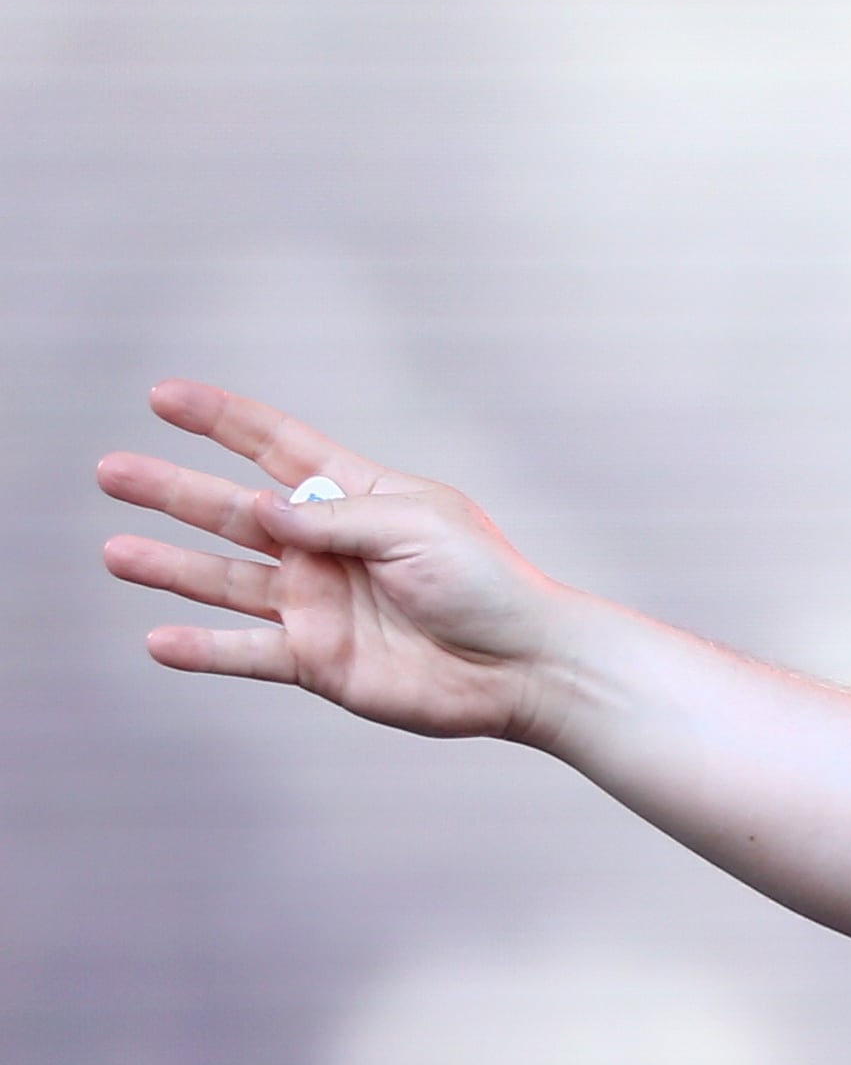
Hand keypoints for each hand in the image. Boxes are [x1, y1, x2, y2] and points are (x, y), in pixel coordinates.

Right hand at [100, 380, 577, 742]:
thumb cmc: (489, 586)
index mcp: (359, 498)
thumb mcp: (418, 527)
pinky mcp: (321, 660)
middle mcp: (328, 549)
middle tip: (111, 472)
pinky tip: (159, 640)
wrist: (524, 667)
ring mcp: (320, 605)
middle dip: (172, 491)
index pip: (277, 448)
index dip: (222, 421)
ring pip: (227, 581)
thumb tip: (261, 513)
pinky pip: (250, 654)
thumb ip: (335, 520)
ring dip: (171, 567)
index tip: (164, 396)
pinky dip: (205, 649)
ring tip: (116, 552)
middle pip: (233, 512)